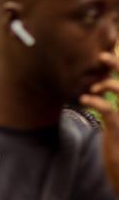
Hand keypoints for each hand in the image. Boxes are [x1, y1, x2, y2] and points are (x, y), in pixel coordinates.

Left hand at [79, 51, 118, 193]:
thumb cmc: (117, 144)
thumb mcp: (114, 121)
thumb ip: (110, 103)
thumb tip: (97, 85)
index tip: (106, 55)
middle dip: (118, 65)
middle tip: (103, 55)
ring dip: (106, 85)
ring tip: (93, 88)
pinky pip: (109, 109)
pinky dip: (96, 101)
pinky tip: (85, 100)